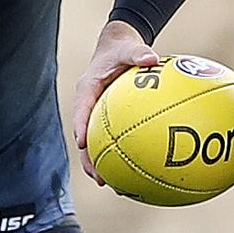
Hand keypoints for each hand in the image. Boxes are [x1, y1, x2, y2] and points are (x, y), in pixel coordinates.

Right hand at [73, 21, 158, 184]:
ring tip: (110, 184)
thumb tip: (152, 59)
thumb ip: (138, 53)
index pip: (81, 109)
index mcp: (88, 89)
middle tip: (98, 177)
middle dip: (88, 159)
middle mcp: (89, 105)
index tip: (83, 143)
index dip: (80, 127)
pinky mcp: (106, 120)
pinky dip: (117, 154)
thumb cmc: (121, 49)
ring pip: (94, 144)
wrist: (118, 48)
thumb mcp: (128, 48)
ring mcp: (96, 115)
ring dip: (99, 164)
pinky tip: (131, 172)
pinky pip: (109, 139)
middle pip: (84, 137)